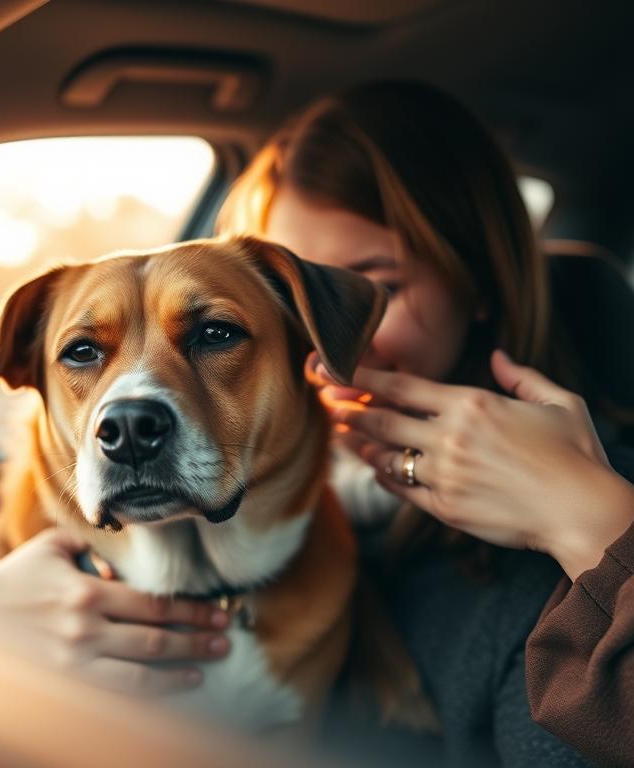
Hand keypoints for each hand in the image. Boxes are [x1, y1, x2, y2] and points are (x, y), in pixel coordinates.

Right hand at [0, 528, 230, 693]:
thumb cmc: (17, 578)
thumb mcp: (53, 547)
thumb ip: (93, 550)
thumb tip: (123, 570)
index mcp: (86, 592)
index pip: (153, 605)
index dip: (191, 611)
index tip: (217, 613)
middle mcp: (84, 631)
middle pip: (155, 641)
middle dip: (196, 642)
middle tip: (224, 641)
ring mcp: (74, 666)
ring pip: (139, 678)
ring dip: (177, 674)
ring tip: (204, 669)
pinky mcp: (63, 688)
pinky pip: (113, 698)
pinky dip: (145, 697)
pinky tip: (165, 692)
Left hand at [316, 349, 633, 579]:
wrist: (582, 511)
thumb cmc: (575, 455)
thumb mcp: (558, 402)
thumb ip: (521, 375)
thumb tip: (497, 355)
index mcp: (471, 404)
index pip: (400, 385)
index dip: (361, 376)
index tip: (334, 369)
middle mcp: (449, 437)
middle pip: (381, 418)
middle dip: (348, 408)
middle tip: (326, 401)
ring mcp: (443, 474)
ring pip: (385, 454)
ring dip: (358, 442)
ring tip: (340, 433)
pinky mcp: (444, 508)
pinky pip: (401, 488)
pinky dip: (383, 475)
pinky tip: (374, 467)